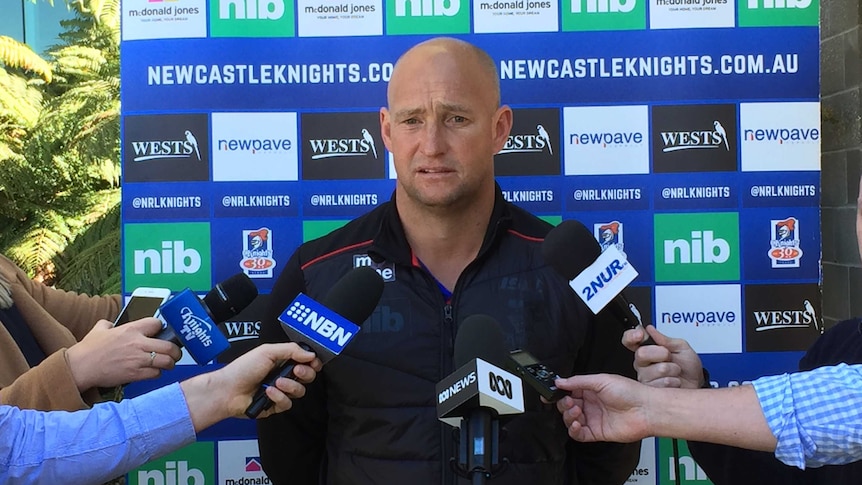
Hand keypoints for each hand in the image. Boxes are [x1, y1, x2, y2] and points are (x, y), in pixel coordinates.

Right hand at [66, 318, 182, 391]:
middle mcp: (138, 343)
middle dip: (175, 351)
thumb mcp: (100, 329)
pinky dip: (157, 373)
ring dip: (169, 363)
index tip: (161, 334)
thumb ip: (109, 324)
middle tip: (174, 354)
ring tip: (167, 364)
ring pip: (166, 361)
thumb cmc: (89, 348)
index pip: (158, 324)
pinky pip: (156, 374)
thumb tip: (110, 323)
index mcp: (132, 329)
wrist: (80, 367)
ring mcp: (138, 359)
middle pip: (170, 346)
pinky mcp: (135, 374)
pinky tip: (153, 372)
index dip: (162, 329)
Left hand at [181, 342, 322, 430]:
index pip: (305, 361)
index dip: (312, 362)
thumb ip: (291, 350)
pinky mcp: (274, 406)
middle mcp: (283, 375)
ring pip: (299, 391)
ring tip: (276, 382)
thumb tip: (310, 354)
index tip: (313, 362)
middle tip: (296, 371)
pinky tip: (269, 392)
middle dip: (305, 373)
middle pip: (307, 376)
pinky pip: (287, 404)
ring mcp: (279, 391)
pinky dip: (279, 398)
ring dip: (290, 386)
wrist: (227, 390)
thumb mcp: (267, 351)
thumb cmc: (242, 369)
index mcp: (281, 360)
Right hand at [555, 374, 650, 442]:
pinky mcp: (597, 432)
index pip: (569, 391)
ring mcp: (593, 419)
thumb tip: (560, 381)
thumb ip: (578, 381)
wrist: (645, 410)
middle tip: (568, 402)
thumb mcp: (601, 380)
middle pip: (567, 406)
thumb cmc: (630, 392)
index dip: (560, 393)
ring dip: (568, 416)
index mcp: (591, 390)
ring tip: (576, 411)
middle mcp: (591, 404)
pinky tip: (577, 424)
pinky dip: (574, 430)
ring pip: (571, 420)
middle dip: (564, 404)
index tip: (551, 393)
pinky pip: (579, 434)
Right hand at [621, 325, 703, 388]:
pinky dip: (672, 381)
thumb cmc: (689, 366)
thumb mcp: (681, 347)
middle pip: (641, 354)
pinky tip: (673, 381)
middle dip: (661, 353)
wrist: (697, 384)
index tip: (641, 335)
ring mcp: (645, 378)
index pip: (629, 340)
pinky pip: (660, 383)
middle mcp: (642, 363)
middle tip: (669, 356)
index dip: (631, 336)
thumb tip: (650, 329)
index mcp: (647, 349)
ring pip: (654, 370)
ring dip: (671, 369)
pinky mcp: (650, 392)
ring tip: (675, 371)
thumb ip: (665, 339)